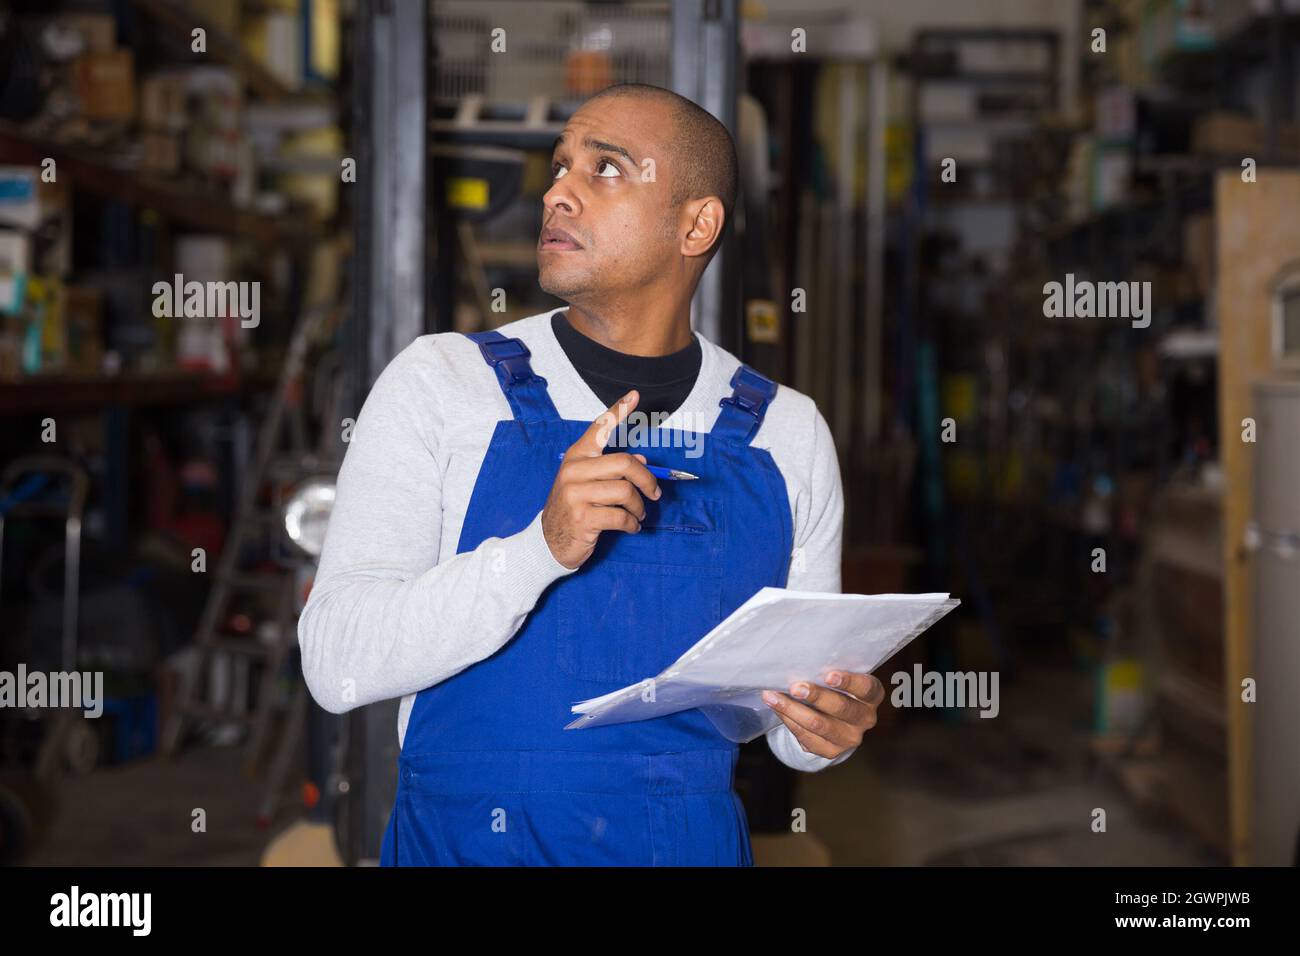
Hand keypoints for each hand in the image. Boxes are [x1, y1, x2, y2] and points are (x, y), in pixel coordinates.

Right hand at [541, 390, 661, 569]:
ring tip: (638, 514)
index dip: (618, 411)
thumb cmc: (574, 507)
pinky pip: (621, 516)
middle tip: (655, 493)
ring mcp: (575, 494)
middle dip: (647, 480)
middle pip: (625, 463)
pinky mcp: (582, 517)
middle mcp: (574, 470)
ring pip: (625, 491)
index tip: (635, 395)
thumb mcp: (588, 483)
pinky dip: (632, 524)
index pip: (599, 428)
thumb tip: (643, 462)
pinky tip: (631, 527)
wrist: (550, 540)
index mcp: (577, 456)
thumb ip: (611, 469)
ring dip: (639, 507)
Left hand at [762, 671, 885, 760]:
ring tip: (772, 696)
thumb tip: (800, 661)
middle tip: (795, 687)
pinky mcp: (831, 751)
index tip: (828, 675)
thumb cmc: (837, 688)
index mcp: (872, 696)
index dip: (849, 682)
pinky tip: (776, 708)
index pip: (866, 688)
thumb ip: (830, 672)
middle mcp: (865, 719)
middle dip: (815, 697)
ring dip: (792, 709)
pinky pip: (806, 737)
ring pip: (819, 725)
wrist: (836, 719)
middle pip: (841, 708)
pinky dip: (788, 720)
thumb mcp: (842, 679)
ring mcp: (849, 738)